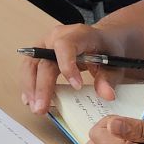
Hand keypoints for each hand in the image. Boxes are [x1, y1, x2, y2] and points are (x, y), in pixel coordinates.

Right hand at [20, 22, 137, 113]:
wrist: (99, 40)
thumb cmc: (106, 49)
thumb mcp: (115, 63)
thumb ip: (109, 78)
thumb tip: (106, 95)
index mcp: (77, 34)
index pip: (65, 46)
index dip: (67, 66)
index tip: (76, 87)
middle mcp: (55, 36)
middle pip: (43, 60)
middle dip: (41, 86)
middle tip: (42, 108)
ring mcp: (45, 44)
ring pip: (30, 64)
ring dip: (30, 87)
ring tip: (35, 107)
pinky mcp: (39, 54)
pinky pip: (30, 68)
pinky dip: (29, 85)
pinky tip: (30, 100)